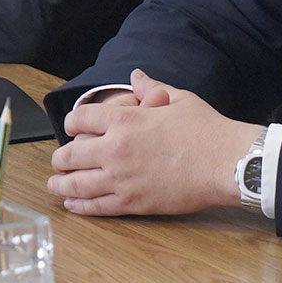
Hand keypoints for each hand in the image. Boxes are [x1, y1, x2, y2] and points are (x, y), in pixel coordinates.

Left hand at [47, 69, 257, 215]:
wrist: (226, 163)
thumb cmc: (207, 130)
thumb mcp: (179, 99)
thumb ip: (152, 88)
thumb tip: (137, 76)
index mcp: (125, 121)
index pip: (80, 119)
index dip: (71, 122)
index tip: (71, 128)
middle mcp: (115, 150)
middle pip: (69, 155)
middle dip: (60, 158)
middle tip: (59, 161)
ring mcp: (121, 179)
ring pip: (76, 185)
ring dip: (61, 184)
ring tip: (55, 185)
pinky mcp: (133, 203)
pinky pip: (96, 207)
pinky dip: (80, 207)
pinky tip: (73, 205)